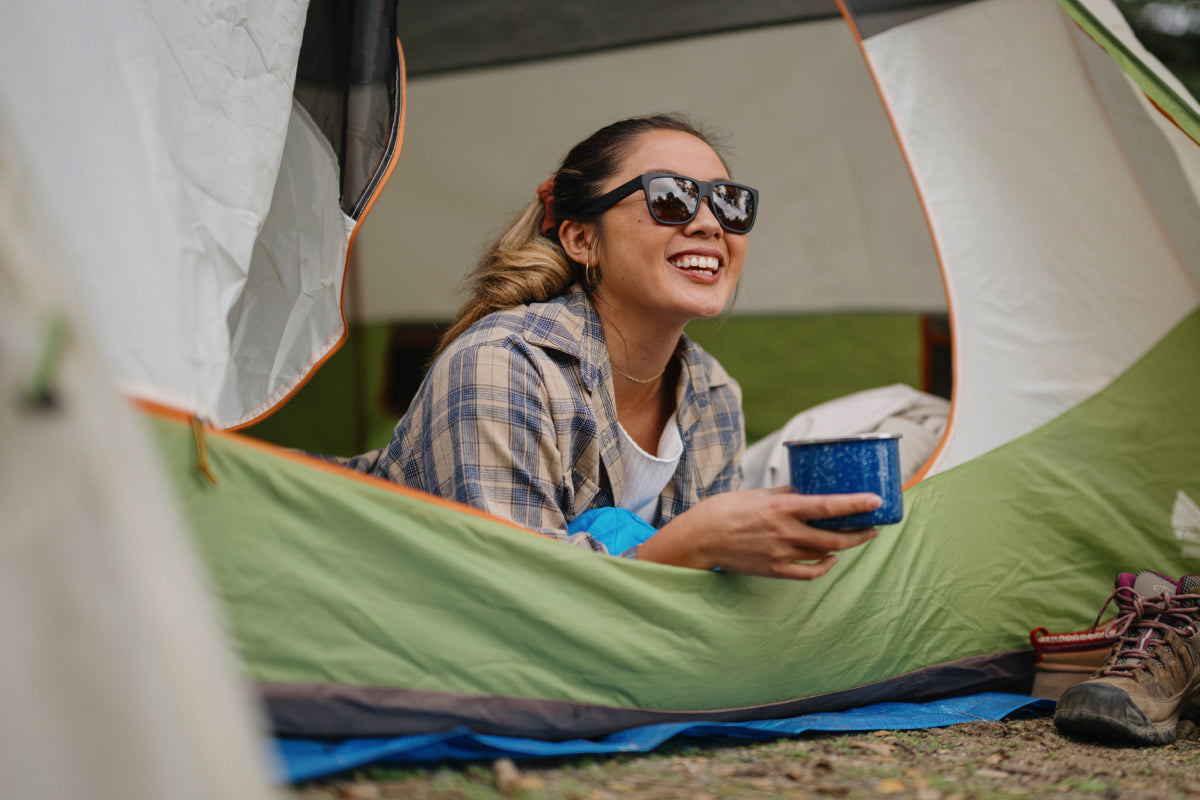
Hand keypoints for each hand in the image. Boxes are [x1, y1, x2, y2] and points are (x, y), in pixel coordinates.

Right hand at [637, 487, 880, 579]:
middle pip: (835, 535)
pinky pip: (809, 572)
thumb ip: (785, 493)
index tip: (877, 501)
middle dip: (860, 531)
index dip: (856, 504)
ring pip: (825, 553)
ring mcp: (781, 554)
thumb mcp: (758, 494)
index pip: (828, 505)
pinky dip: (825, 566)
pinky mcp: (775, 570)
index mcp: (782, 507)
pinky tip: (831, 558)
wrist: (699, 539)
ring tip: (857, 537)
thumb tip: (808, 489)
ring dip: (845, 546)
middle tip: (874, 524)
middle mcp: (786, 532)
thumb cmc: (725, 510)